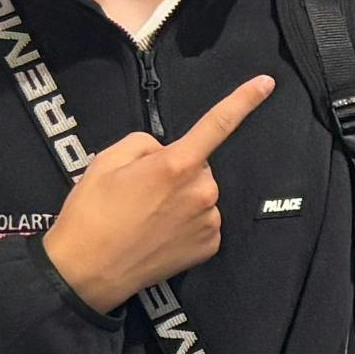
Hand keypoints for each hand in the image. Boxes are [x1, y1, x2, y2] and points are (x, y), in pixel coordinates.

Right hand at [42, 72, 274, 311]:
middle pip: (198, 166)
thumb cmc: (91, 213)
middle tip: (140, 192)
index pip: (217, 124)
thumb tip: (166, 150)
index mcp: (176, 164)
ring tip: (145, 217)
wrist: (87, 270)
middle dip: (176, 171)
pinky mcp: (211, 246)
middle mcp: (202, 190)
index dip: (245, 101)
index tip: (268, 82)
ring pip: (201, 195)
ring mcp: (210, 220)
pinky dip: (186, 224)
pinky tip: (159, 234)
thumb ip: (144, 144)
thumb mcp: (106, 161)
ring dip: (181, 199)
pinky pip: (204, 221)